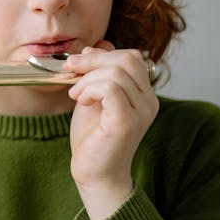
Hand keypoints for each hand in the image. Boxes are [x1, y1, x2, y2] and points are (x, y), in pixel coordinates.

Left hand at [65, 42, 158, 219]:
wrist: (94, 173)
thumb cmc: (92, 138)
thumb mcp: (92, 97)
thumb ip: (97, 74)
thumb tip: (96, 46)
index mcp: (143, 94)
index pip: (131, 56)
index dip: (101, 54)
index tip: (76, 65)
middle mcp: (149, 101)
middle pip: (127, 59)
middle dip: (92, 60)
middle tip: (70, 71)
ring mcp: (141, 111)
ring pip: (116, 72)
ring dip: (87, 78)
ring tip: (75, 94)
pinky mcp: (127, 122)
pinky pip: (112, 89)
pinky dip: (90, 89)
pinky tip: (80, 101)